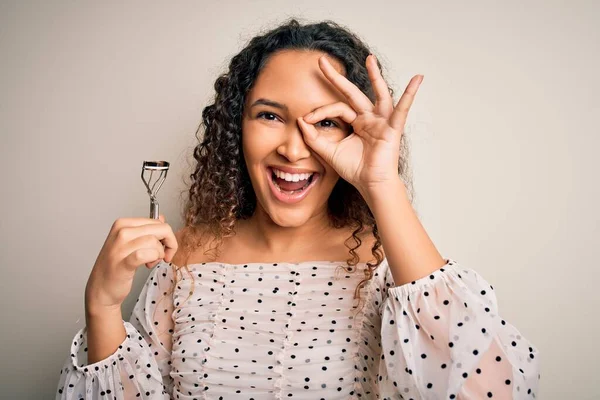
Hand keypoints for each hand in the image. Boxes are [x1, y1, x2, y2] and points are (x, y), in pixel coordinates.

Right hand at [84, 214, 177, 314]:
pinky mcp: (123, 262)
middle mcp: (121, 232)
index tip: (165, 246)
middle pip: (160, 229)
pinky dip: (152, 259)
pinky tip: (148, 265)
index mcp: (123, 224)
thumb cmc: (116, 266)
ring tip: (151, 262)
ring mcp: (120, 247)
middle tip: (164, 255)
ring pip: (154, 242)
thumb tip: (162, 219)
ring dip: (159, 254)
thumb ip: (147, 230)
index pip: (157, 221)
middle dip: (169, 243)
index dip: (167, 235)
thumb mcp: (131, 242)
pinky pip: (146, 254)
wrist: (100, 287)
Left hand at [297, 54, 422, 195]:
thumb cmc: (354, 169)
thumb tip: (300, 121)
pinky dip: (409, 95)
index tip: (306, 119)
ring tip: (370, 59)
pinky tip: (417, 80)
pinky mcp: (392, 128)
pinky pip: (402, 109)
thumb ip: (313, 137)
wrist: (370, 184)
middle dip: (336, 78)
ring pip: (379, 94)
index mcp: (356, 122)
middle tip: (321, 61)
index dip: (320, 111)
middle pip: (352, 93)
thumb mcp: (328, 152)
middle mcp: (369, 118)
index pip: (337, 108)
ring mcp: (381, 121)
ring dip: (375, 76)